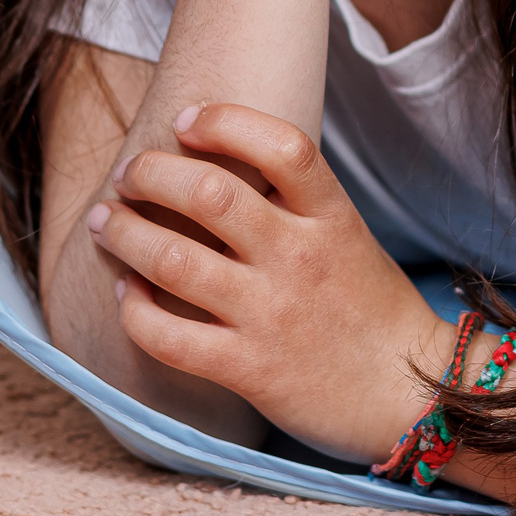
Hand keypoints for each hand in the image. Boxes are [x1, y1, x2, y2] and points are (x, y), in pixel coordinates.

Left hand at [91, 103, 452, 463]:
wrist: (409, 394)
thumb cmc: (372, 310)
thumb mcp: (349, 236)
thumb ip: (297, 201)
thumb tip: (223, 159)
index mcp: (332, 218)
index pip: (282, 146)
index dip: (224, 121)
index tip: (184, 121)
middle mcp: (299, 258)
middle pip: (210, 193)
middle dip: (150, 174)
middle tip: (127, 175)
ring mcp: (272, 314)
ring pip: (174, 260)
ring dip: (125, 234)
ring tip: (106, 223)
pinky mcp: (250, 369)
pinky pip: (169, 337)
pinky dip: (133, 311)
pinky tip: (125, 295)